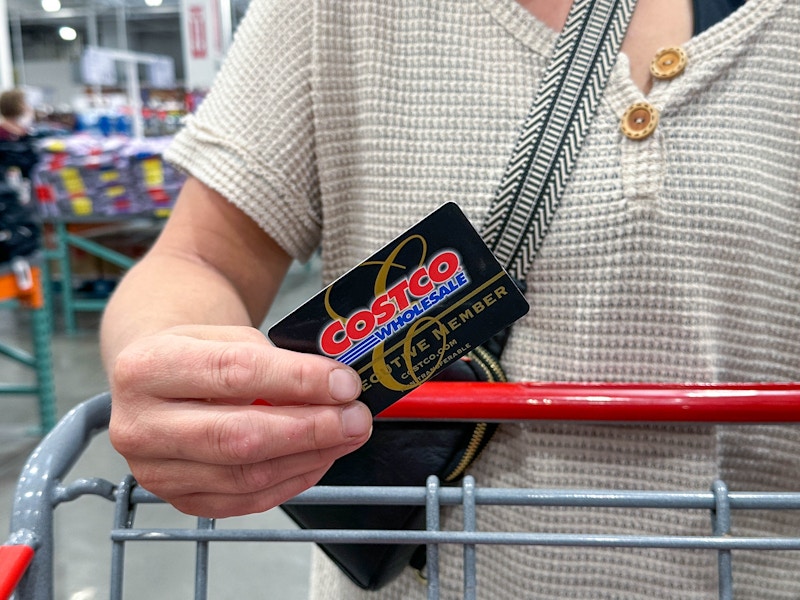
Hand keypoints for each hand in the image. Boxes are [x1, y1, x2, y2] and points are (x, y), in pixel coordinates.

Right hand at [107, 325, 371, 517]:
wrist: (154, 381)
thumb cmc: (196, 354)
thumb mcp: (228, 335)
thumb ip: (275, 361)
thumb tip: (336, 389)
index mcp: (148, 367)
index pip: (235, 373)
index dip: (299, 381)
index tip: (344, 383)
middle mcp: (141, 424)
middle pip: (239, 436)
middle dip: (311, 429)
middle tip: (355, 418)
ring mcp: (156, 471)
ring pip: (246, 475)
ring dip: (309, 457)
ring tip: (346, 436)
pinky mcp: (179, 500)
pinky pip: (246, 500)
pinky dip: (291, 481)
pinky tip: (318, 459)